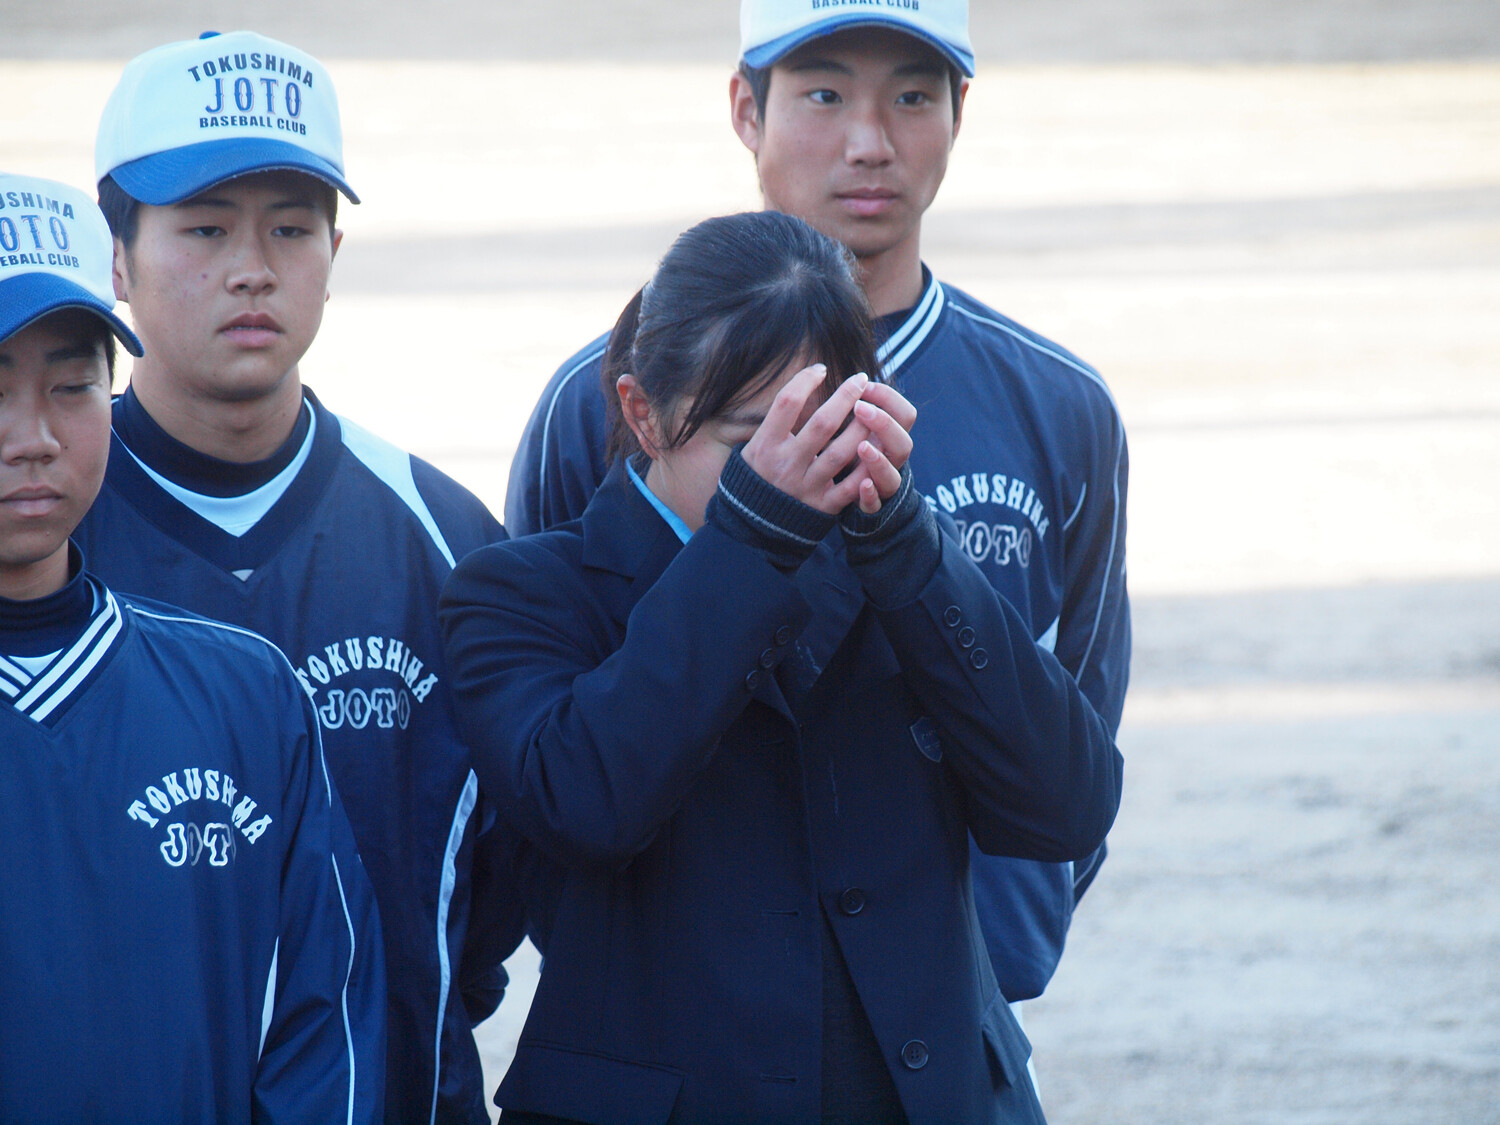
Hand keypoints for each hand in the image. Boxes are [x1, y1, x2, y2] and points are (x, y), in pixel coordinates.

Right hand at [740, 366, 872, 514]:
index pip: (787, 402)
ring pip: (842, 452)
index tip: (820, 369)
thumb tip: (806, 381)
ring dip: (863, 427)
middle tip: (861, 379)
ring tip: (874, 408)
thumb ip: (778, 421)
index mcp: (766, 445)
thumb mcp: (754, 446)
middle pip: (822, 424)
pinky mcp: (823, 505)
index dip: (805, 380)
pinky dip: (866, 466)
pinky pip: (851, 485)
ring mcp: (806, 486)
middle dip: (845, 397)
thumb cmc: (759, 474)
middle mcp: (786, 464)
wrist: (753, 525)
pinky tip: (878, 446)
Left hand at [848, 383, 915, 513]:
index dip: (888, 397)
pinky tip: (862, 485)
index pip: (904, 413)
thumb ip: (854, 406)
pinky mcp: (869, 506)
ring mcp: (882, 485)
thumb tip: (837, 373)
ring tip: (862, 446)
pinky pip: (876, 504)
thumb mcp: (853, 427)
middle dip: (884, 423)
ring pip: (893, 475)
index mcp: (890, 438)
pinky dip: (870, 494)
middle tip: (859, 408)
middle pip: (903, 442)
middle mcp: (891, 461)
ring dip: (878, 460)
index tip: (863, 384)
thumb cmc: (846, 454)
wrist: (846, 498)